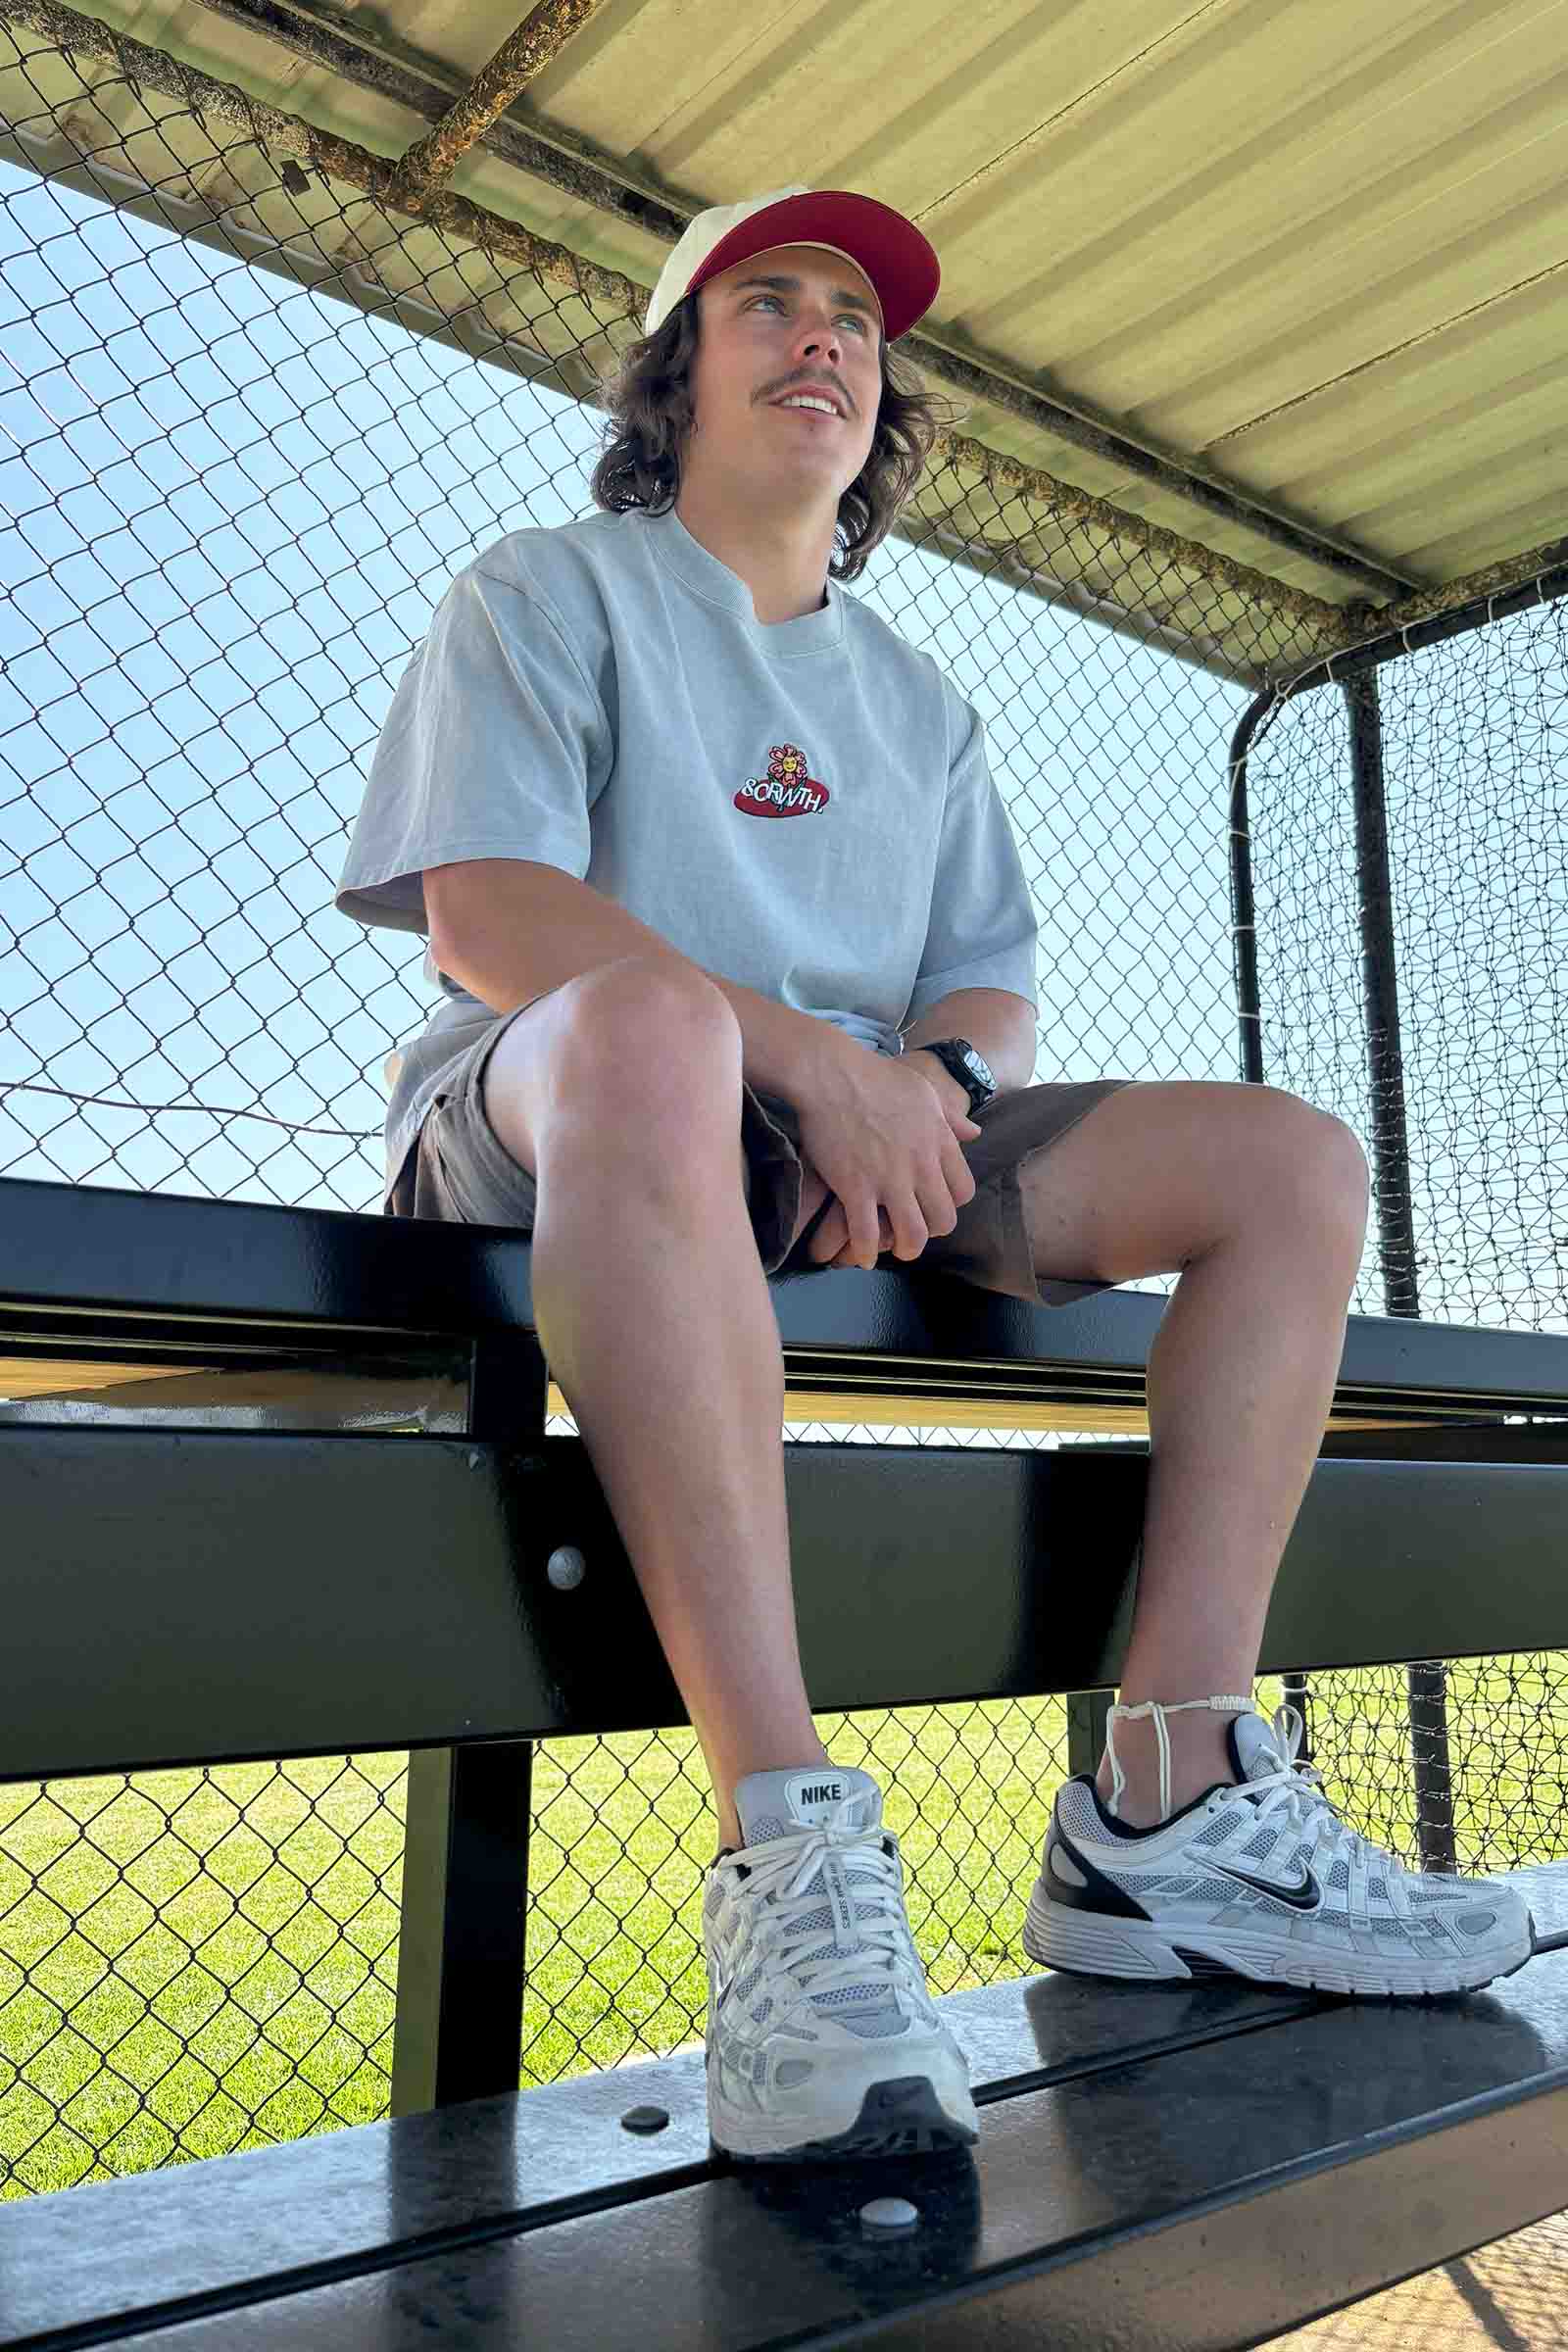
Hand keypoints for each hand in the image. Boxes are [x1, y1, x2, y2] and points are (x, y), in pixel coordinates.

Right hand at [793, 1048, 980, 1271]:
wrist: (830, 1073)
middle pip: (943, 1219)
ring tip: (892, 1249)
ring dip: (905, 1249)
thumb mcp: (924, 1092)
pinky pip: (868, 1235)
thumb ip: (951, 1118)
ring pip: (913, 1235)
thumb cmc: (875, 1077)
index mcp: (939, 1141)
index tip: (932, 1205)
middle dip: (930, 1232)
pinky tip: (863, 1254)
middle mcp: (921, 1164)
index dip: (950, 1205)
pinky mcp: (856, 1188)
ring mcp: (889, 1178)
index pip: (963, 1191)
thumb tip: (975, 1134)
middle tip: (913, 1231)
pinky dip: (866, 1251)